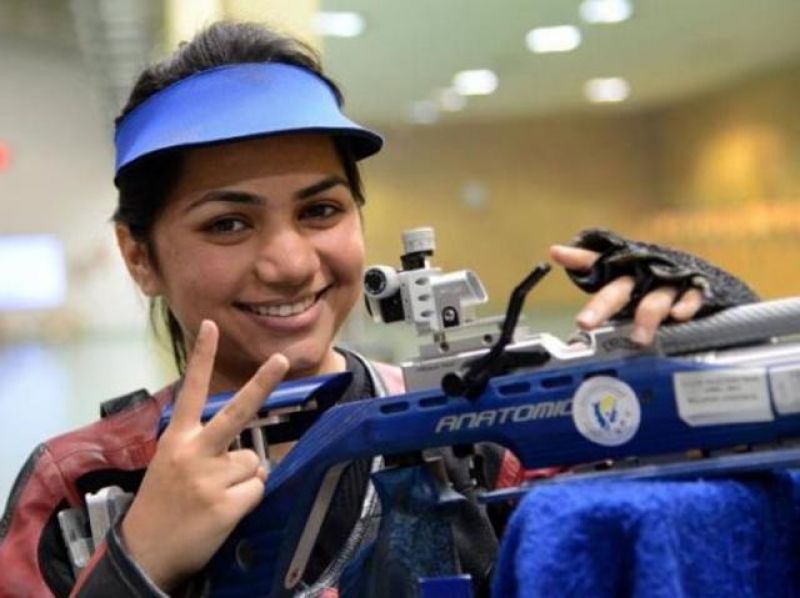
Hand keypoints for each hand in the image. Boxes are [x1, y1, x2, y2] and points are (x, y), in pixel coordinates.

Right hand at [120, 320, 288, 589]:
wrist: (144, 554)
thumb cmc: (162, 505)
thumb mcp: (173, 466)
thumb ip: (207, 450)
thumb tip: (253, 453)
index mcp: (177, 439)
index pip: (191, 391)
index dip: (202, 357)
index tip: (211, 326)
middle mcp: (194, 452)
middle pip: (237, 412)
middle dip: (262, 383)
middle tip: (282, 359)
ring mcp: (210, 478)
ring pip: (254, 463)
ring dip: (245, 480)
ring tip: (216, 497)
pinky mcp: (225, 505)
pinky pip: (257, 490)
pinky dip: (247, 501)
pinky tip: (221, 514)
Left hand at [549, 245, 703, 344]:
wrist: (697, 276)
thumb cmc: (651, 282)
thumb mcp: (622, 286)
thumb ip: (594, 286)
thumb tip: (558, 262)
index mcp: (622, 272)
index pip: (595, 261)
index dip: (577, 258)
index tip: (556, 253)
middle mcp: (642, 273)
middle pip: (619, 289)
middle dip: (602, 306)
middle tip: (584, 323)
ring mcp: (668, 281)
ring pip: (656, 299)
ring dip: (647, 317)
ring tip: (638, 338)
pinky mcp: (694, 288)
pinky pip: (691, 297)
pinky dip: (686, 305)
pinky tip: (679, 315)